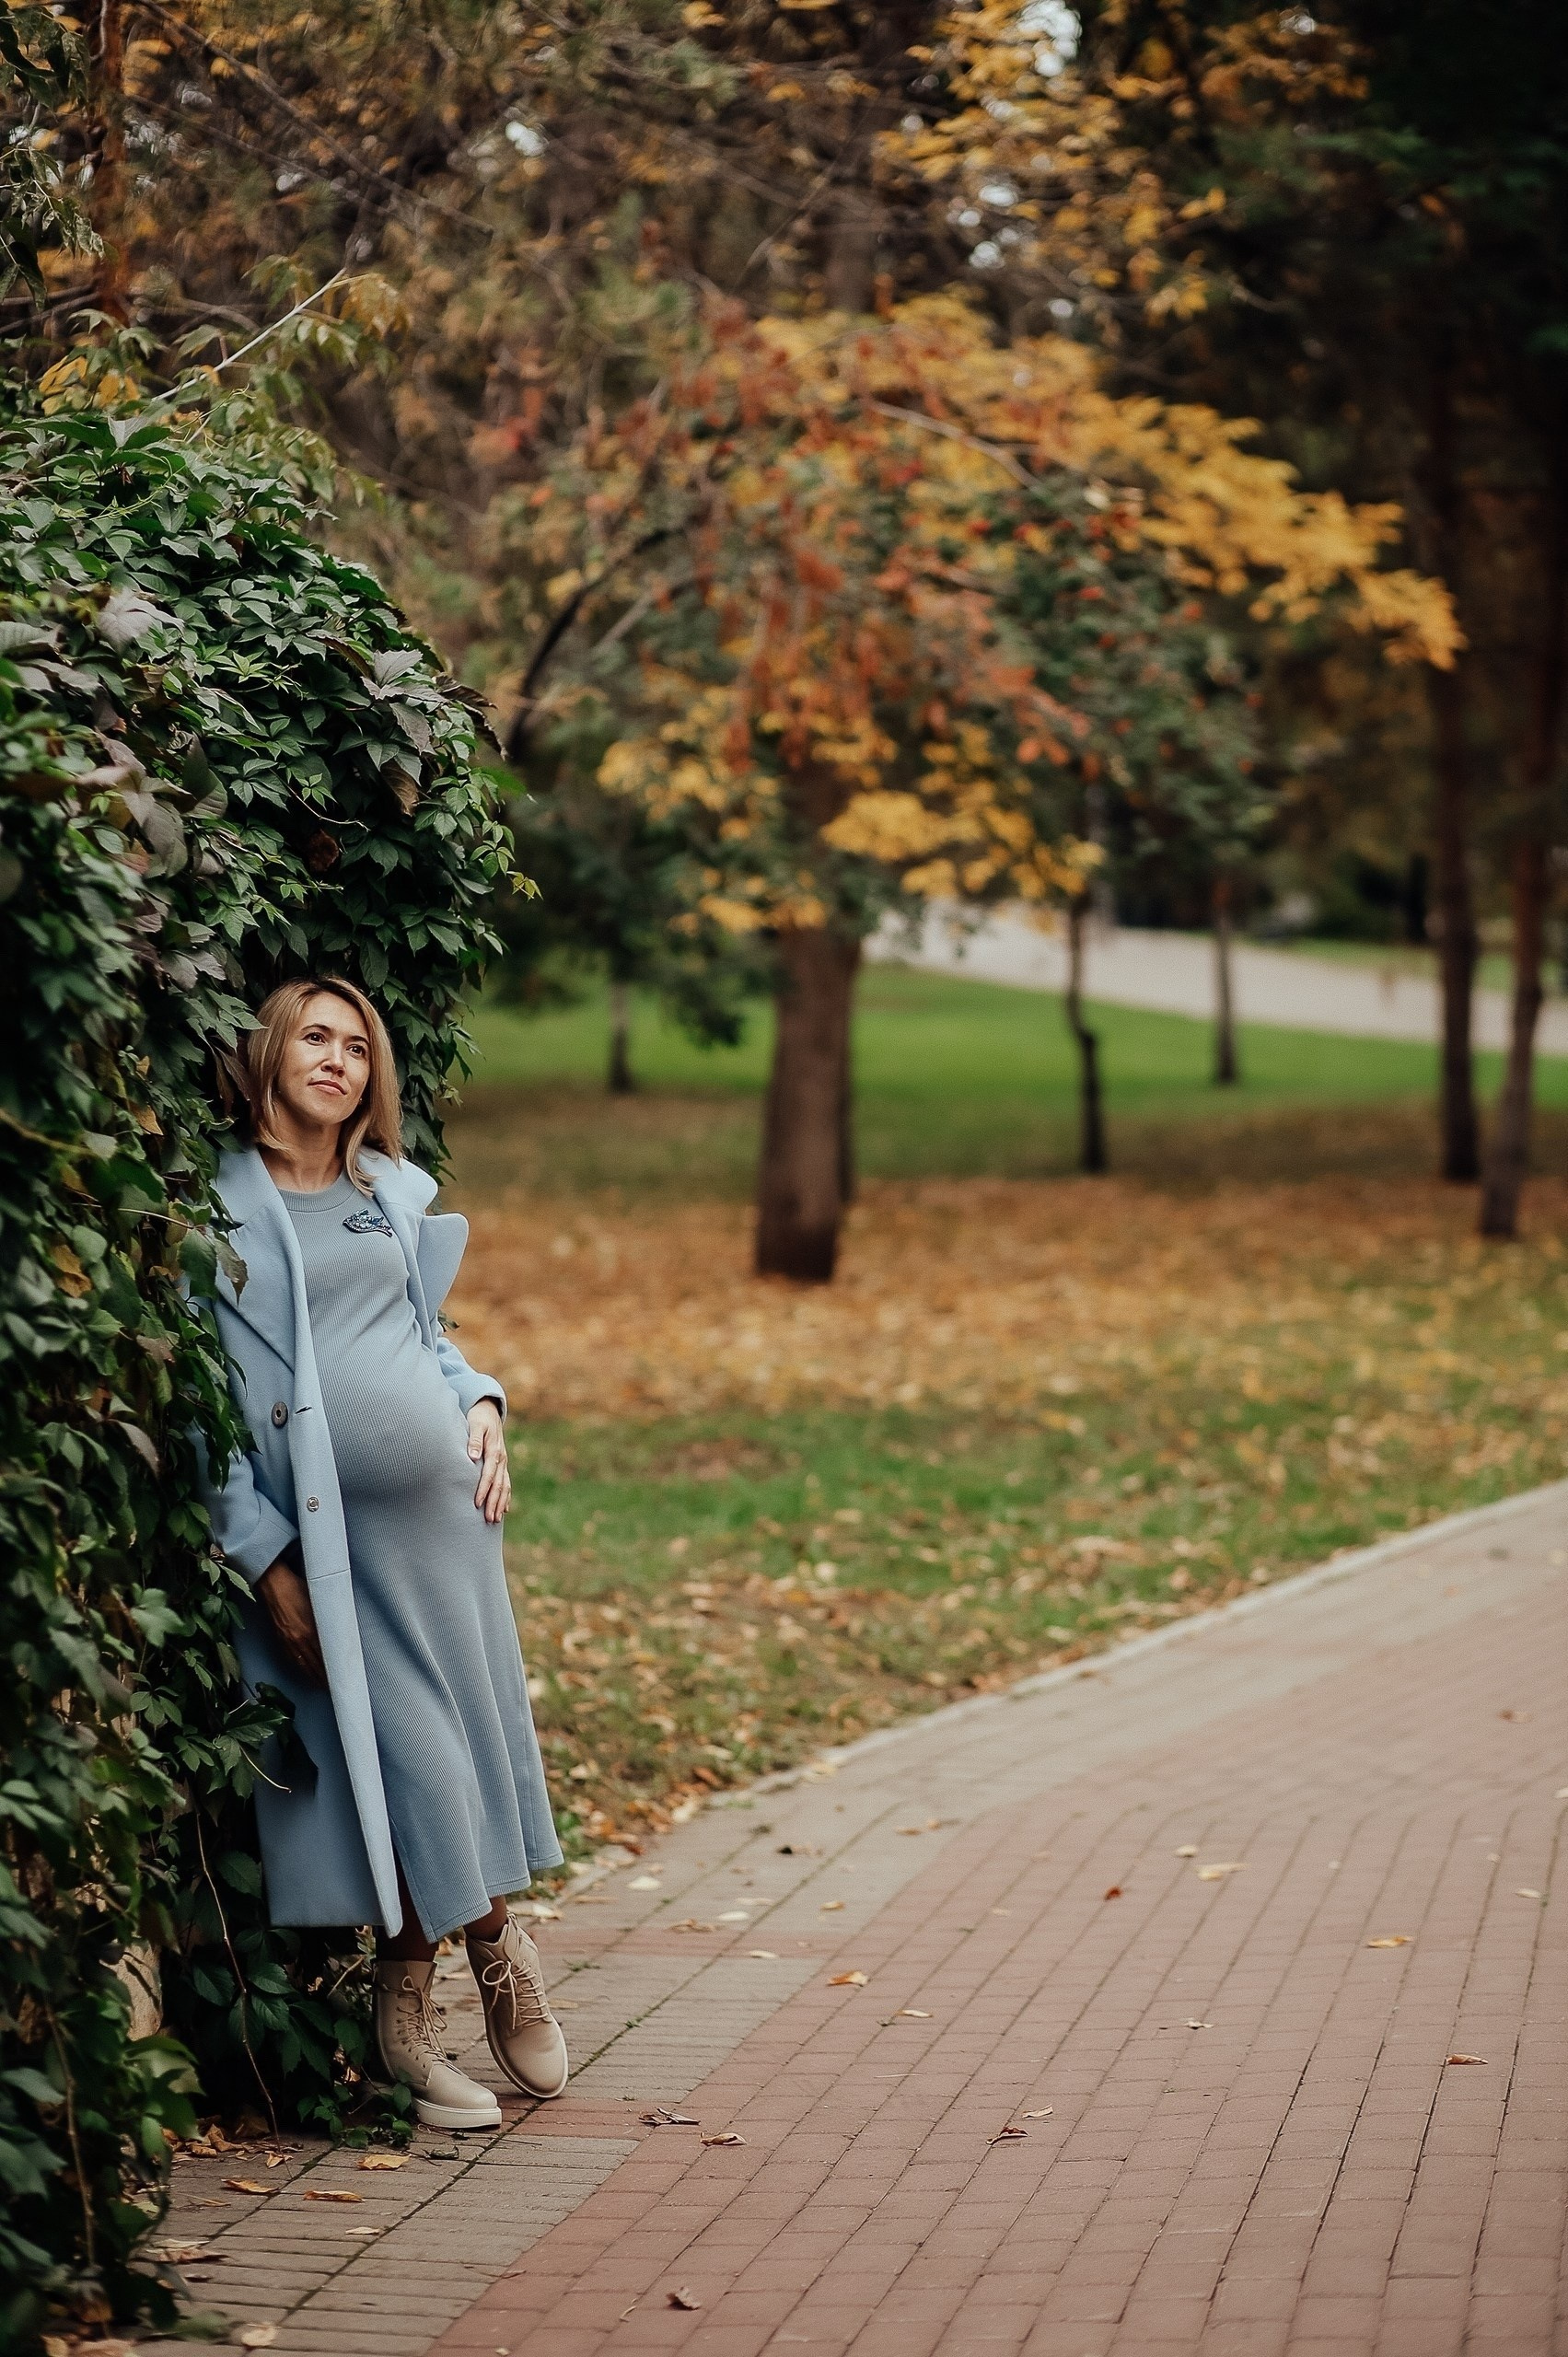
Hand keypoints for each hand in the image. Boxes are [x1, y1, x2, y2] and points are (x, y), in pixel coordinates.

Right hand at [256, 1557, 326, 1687]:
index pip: (325, 1657)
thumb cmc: (298, 1588)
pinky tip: (306, 1673)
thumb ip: (328, 1617)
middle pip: (316, 1665)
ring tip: (322, 1686)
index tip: (341, 1678)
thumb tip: (339, 1631)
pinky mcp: (280, 1639)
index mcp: (311, 1630)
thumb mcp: (319, 1601)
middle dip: (325, 1678)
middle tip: (335, 1687)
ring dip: (313, 1676)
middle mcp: (299, 1639)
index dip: (333, 1669)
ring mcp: (288, 1641)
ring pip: (304, 1665)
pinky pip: (292, 1659)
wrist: (273, 1584)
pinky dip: (301, 1668)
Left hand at [467, 1399, 510, 1523]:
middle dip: (494, 1502)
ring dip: (500, 1503)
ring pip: (504, 1486)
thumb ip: (473, 1440)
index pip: (489, 1475)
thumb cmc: (479, 1418)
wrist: (489, 1411)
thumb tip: (472, 1456)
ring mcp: (503, 1462)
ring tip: (496, 1519)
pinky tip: (505, 1509)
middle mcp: (501, 1459)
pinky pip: (506, 1483)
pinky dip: (506, 1497)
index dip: (483, 1489)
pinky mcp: (502, 1464)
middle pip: (499, 1485)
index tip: (477, 1503)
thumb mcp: (475, 1425)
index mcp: (494, 1450)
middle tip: (489, 1519)